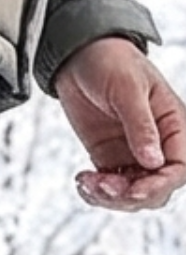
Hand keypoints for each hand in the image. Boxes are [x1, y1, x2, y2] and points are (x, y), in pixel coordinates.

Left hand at [56, 38, 185, 211]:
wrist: (78, 56)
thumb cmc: (111, 61)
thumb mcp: (128, 90)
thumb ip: (141, 126)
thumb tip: (154, 161)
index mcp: (173, 125)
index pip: (179, 168)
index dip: (159, 185)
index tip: (134, 190)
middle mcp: (157, 144)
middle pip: (156, 189)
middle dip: (130, 196)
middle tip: (103, 185)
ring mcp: (132, 154)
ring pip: (131, 195)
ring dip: (109, 197)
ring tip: (87, 182)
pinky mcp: (109, 159)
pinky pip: (108, 188)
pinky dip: (95, 193)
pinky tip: (82, 181)